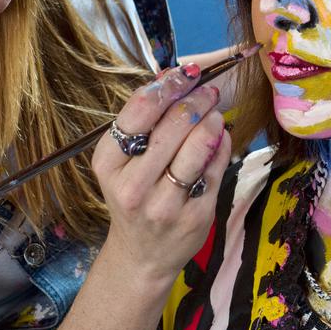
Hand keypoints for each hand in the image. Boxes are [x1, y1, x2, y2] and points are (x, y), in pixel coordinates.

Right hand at [91, 64, 230, 283]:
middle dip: (197, 98)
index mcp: (108, 163)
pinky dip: (222, 145)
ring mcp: (165, 204)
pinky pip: (216, 168)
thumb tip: (172, 74)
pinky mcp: (195, 215)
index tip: (186, 74)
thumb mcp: (122, 162)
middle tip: (209, 90)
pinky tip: (219, 138)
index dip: (168, 85)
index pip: (140, 110)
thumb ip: (144, 122)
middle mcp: (133, 185)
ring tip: (215, 113)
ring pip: (198, 146)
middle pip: (173, 124)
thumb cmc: (134, 196)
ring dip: (212, 120)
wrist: (141, 255)